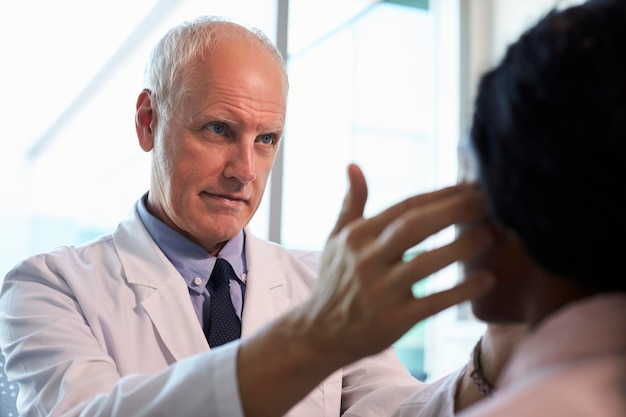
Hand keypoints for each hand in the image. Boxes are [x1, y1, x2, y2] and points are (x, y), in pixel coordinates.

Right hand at [296, 163, 495, 366]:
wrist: (321, 333)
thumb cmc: (335, 280)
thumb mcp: (337, 239)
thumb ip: (351, 203)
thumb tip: (353, 165)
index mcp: (358, 236)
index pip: (404, 207)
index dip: (440, 195)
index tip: (470, 187)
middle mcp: (366, 259)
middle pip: (414, 226)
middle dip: (454, 211)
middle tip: (488, 201)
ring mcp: (380, 290)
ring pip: (426, 263)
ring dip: (462, 247)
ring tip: (490, 236)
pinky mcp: (394, 320)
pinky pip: (434, 302)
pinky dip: (462, 290)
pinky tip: (488, 279)